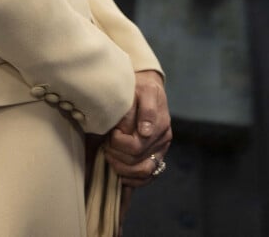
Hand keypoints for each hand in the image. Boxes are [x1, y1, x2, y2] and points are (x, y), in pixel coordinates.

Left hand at [104, 70, 171, 187]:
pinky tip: (119, 174)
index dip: (118, 143)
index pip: (136, 146)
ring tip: (109, 157)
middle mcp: (163, 140)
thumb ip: (145, 109)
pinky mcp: (156, 158)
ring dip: (122, 170)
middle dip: (116, 155)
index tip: (110, 132)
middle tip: (105, 145)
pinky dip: (132, 180)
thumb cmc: (141, 88)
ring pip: (143, 173)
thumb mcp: (143, 90)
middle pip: (137, 161)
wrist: (147, 89)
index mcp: (160, 124)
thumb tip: (144, 132)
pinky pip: (147, 178)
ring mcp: (160, 151)